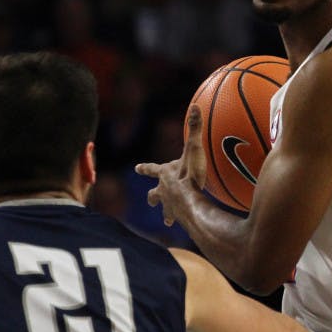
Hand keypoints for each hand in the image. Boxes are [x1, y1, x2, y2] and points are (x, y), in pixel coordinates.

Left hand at [135, 105, 207, 225]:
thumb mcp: (193, 149)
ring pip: (166, 210)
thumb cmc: (190, 177)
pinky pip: (181, 220)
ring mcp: (171, 207)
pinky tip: (191, 225)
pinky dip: (184, 221)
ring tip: (169, 220)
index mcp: (165, 175)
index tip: (137, 168)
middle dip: (153, 197)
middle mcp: (164, 191)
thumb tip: (194, 106)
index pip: (152, 169)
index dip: (145, 168)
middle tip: (151, 201)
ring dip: (168, 213)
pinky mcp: (181, 219)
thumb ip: (195, 128)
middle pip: (154, 194)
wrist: (192, 205)